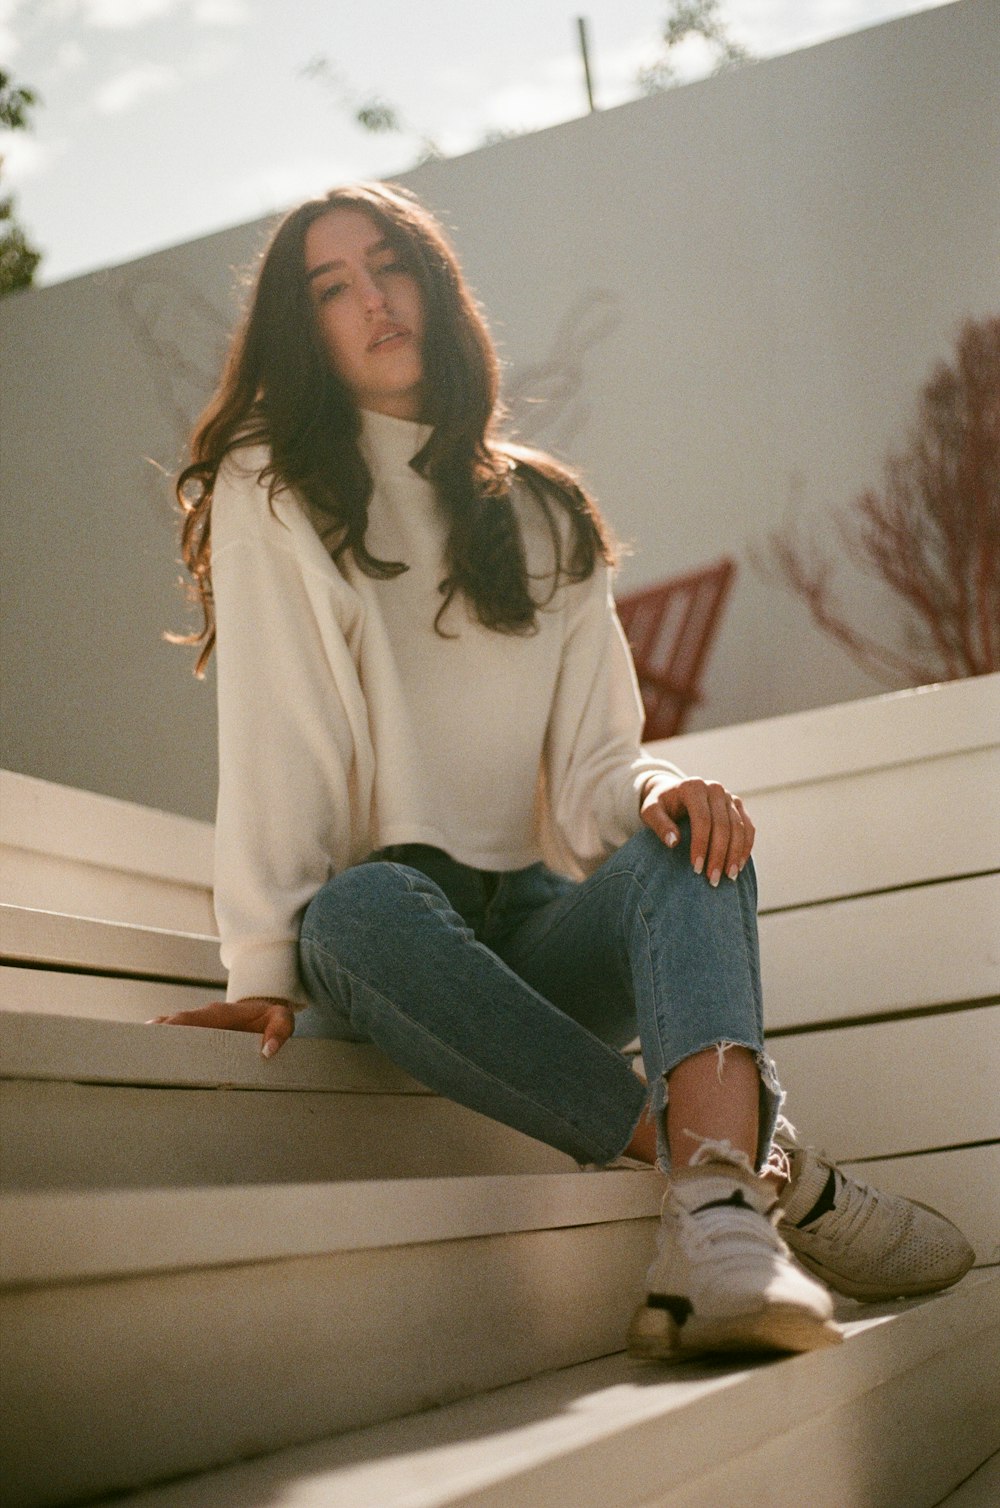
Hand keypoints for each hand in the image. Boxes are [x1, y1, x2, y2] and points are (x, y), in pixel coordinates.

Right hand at [148, 996, 295, 1058]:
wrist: (268, 1010)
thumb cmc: (274, 1017)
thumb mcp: (283, 1020)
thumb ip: (279, 1031)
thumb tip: (267, 1051)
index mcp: (222, 1013)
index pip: (193, 1018)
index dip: (175, 1026)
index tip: (159, 1034)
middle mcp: (206, 1017)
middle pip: (175, 1024)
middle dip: (157, 1035)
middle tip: (139, 1051)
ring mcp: (200, 1025)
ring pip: (173, 1030)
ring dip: (157, 1042)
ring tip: (138, 1058)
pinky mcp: (199, 1033)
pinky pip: (178, 1036)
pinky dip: (163, 1045)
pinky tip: (148, 1060)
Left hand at [640, 775, 754, 885]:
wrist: (672, 793)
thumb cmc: (660, 806)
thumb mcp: (651, 812)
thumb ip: (659, 824)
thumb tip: (674, 842)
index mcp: (693, 787)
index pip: (702, 819)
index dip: (701, 845)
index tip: (696, 869)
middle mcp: (714, 788)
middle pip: (723, 825)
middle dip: (719, 855)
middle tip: (713, 879)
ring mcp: (729, 796)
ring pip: (739, 827)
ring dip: (735, 854)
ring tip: (729, 877)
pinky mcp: (738, 805)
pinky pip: (748, 827)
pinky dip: (746, 847)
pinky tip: (739, 865)